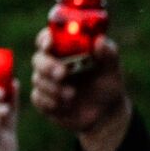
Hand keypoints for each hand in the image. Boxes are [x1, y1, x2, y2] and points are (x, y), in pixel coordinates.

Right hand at [29, 28, 131, 150]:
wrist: (103, 113)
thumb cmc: (108, 85)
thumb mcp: (111, 68)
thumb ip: (107, 53)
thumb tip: (99, 40)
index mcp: (67, 49)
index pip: (48, 37)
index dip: (45, 38)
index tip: (50, 44)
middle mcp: (53, 63)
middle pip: (38, 58)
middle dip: (48, 66)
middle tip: (63, 74)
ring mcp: (46, 81)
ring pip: (38, 80)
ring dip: (54, 88)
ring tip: (72, 95)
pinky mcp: (42, 99)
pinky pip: (38, 98)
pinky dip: (51, 102)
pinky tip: (65, 106)